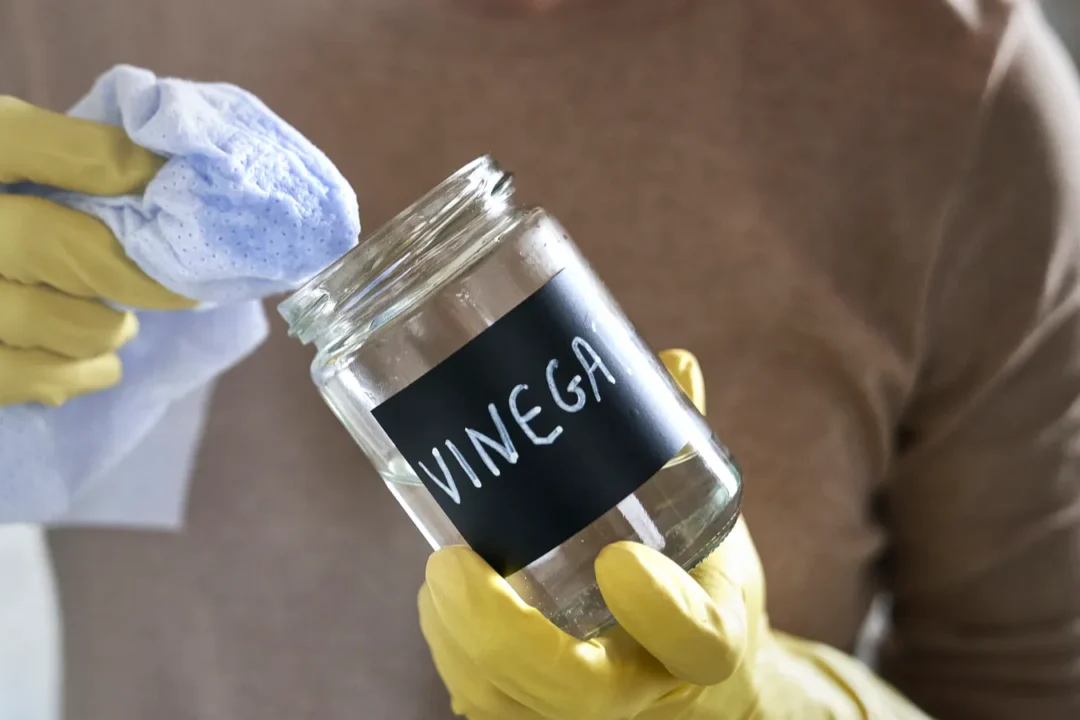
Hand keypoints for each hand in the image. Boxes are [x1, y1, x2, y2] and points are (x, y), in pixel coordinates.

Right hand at [0, 96, 191, 447]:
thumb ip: (63, 178)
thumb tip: (170, 183)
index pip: (22, 139)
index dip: (108, 159)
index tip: (171, 184)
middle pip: (41, 240)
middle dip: (127, 269)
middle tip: (176, 289)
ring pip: (36, 317)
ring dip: (103, 329)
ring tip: (120, 329)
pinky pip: (20, 375)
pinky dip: (79, 373)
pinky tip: (99, 366)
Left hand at [419, 351, 924, 718]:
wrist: (689, 673)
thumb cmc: (693, 581)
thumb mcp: (706, 516)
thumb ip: (682, 444)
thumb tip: (670, 363)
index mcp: (713, 640)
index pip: (701, 641)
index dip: (663, 610)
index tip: (619, 557)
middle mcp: (652, 688)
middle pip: (579, 692)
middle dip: (503, 632)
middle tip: (454, 564)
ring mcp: (595, 717)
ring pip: (514, 707)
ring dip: (460, 640)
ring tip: (440, 573)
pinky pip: (489, 708)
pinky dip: (456, 658)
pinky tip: (441, 603)